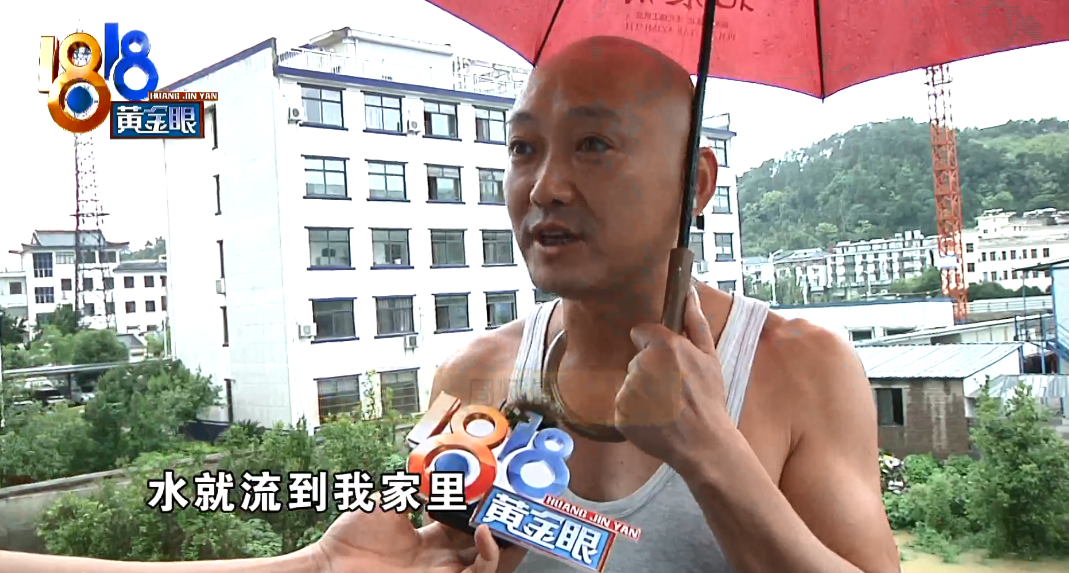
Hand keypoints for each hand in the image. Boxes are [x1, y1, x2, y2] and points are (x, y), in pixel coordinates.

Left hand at [311, 508, 499, 572]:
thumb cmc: (350, 538)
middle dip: (503, 529)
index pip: (465, 527)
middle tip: (516, 507)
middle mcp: (438, 559)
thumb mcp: (386, 504)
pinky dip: (488, 556)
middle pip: (482, 546)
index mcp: (427, 540)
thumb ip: (410, 490)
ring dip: (503, 543)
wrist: (330, 565)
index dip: (481, 512)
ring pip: (487, 564)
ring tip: (507, 519)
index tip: (492, 491)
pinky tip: (485, 533)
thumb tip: (429, 470)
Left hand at [616, 285, 731, 471]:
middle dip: (650, 371)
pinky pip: (623, 405)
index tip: (669, 363)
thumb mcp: (709, 356)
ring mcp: (628, 391)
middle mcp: (641, 366)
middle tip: (673, 390)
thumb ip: (695, 321)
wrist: (704, 443)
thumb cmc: (709, 399)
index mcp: (662, 347)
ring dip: (643, 392)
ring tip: (666, 407)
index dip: (655, 347)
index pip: (641, 332)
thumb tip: (690, 291)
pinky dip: (636, 413)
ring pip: (630, 382)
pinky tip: (656, 420)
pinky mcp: (620, 413)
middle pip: (636, 359)